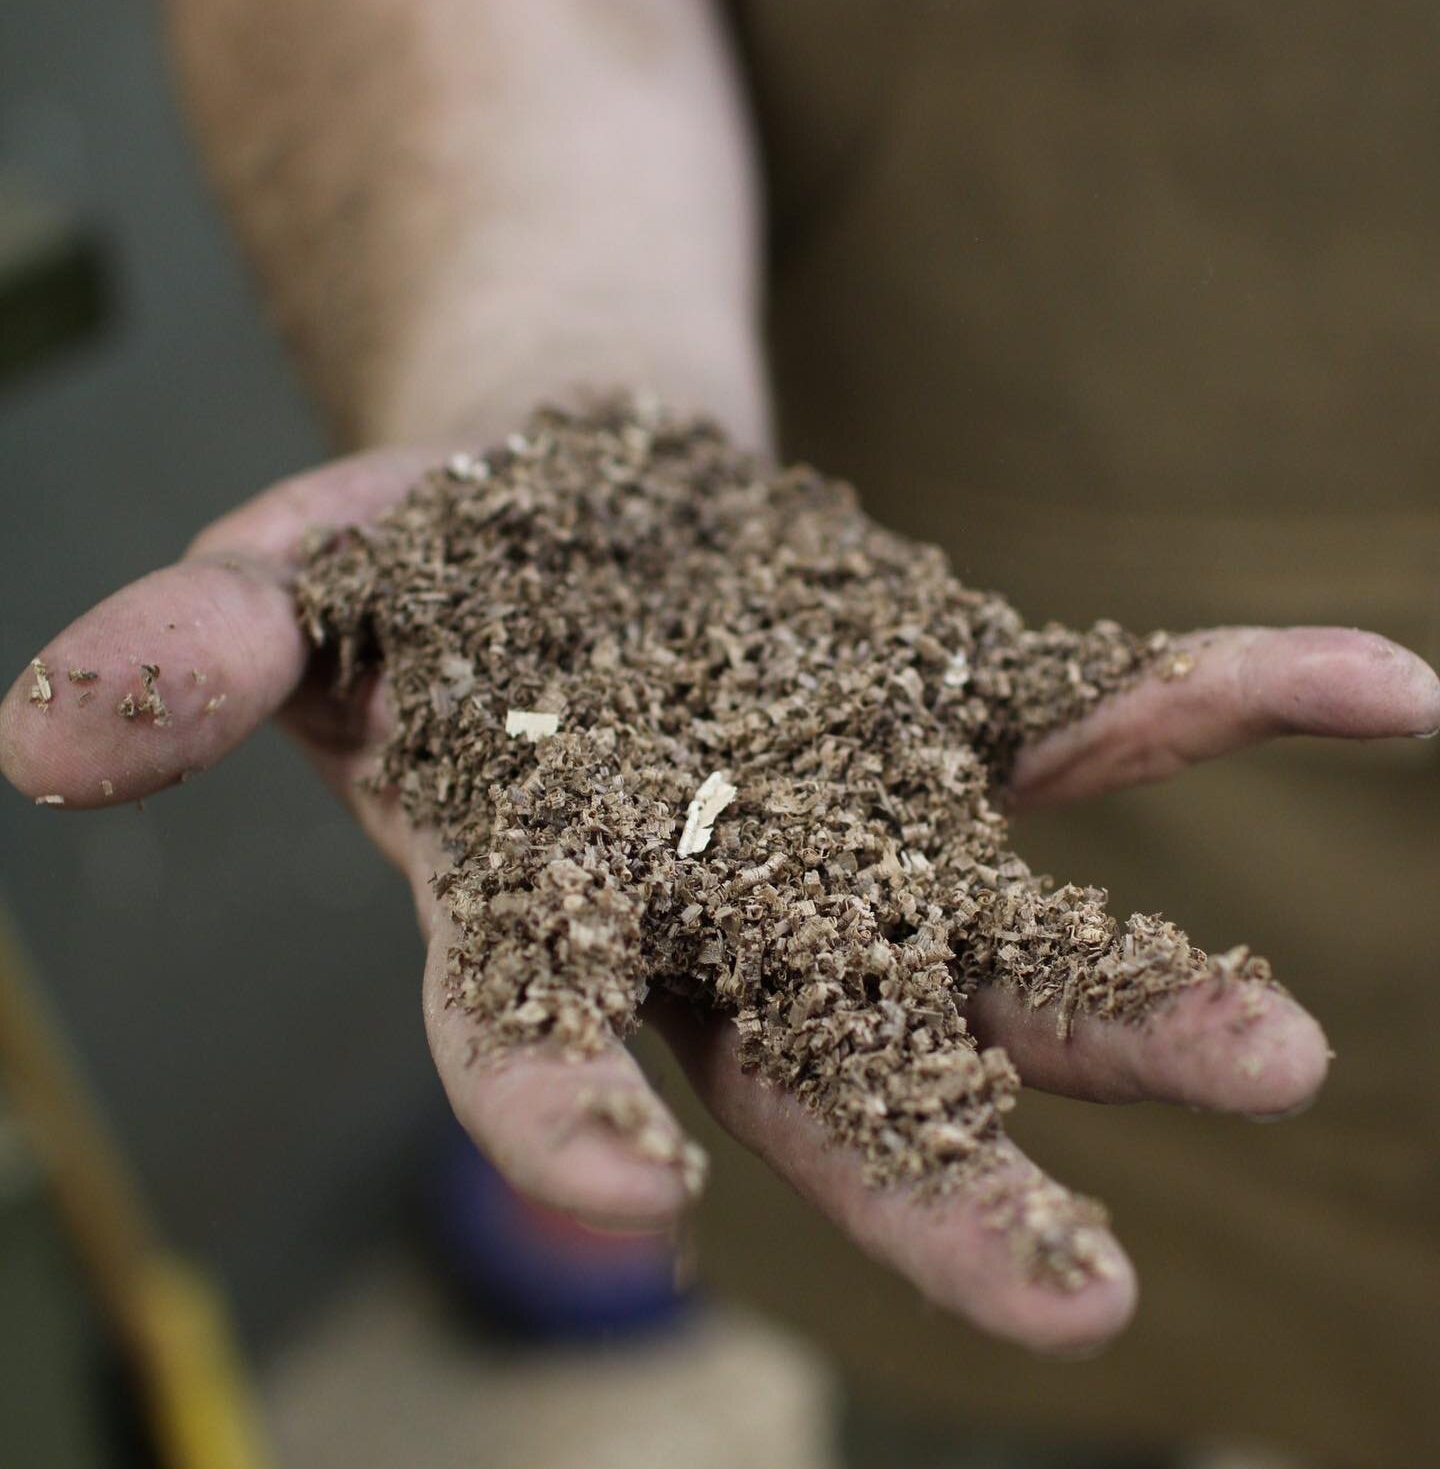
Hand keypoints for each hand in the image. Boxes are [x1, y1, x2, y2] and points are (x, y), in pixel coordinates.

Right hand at [4, 444, 1436, 1355]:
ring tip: (1280, 1057)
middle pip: (834, 1070)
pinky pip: (1108, 696)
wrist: (578, 488)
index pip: (535, 1035)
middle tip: (1075, 1312)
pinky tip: (1393, 690)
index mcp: (548, 898)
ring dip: (1136, 1002)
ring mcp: (868, 813)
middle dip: (943, 1190)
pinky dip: (1239, 691)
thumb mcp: (297, 578)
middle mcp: (727, 907)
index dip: (550, 1106)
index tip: (612, 1189)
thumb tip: (55, 727)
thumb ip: (203, 651)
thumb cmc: (429, 561)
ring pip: (1006, 938)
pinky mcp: (963, 700)